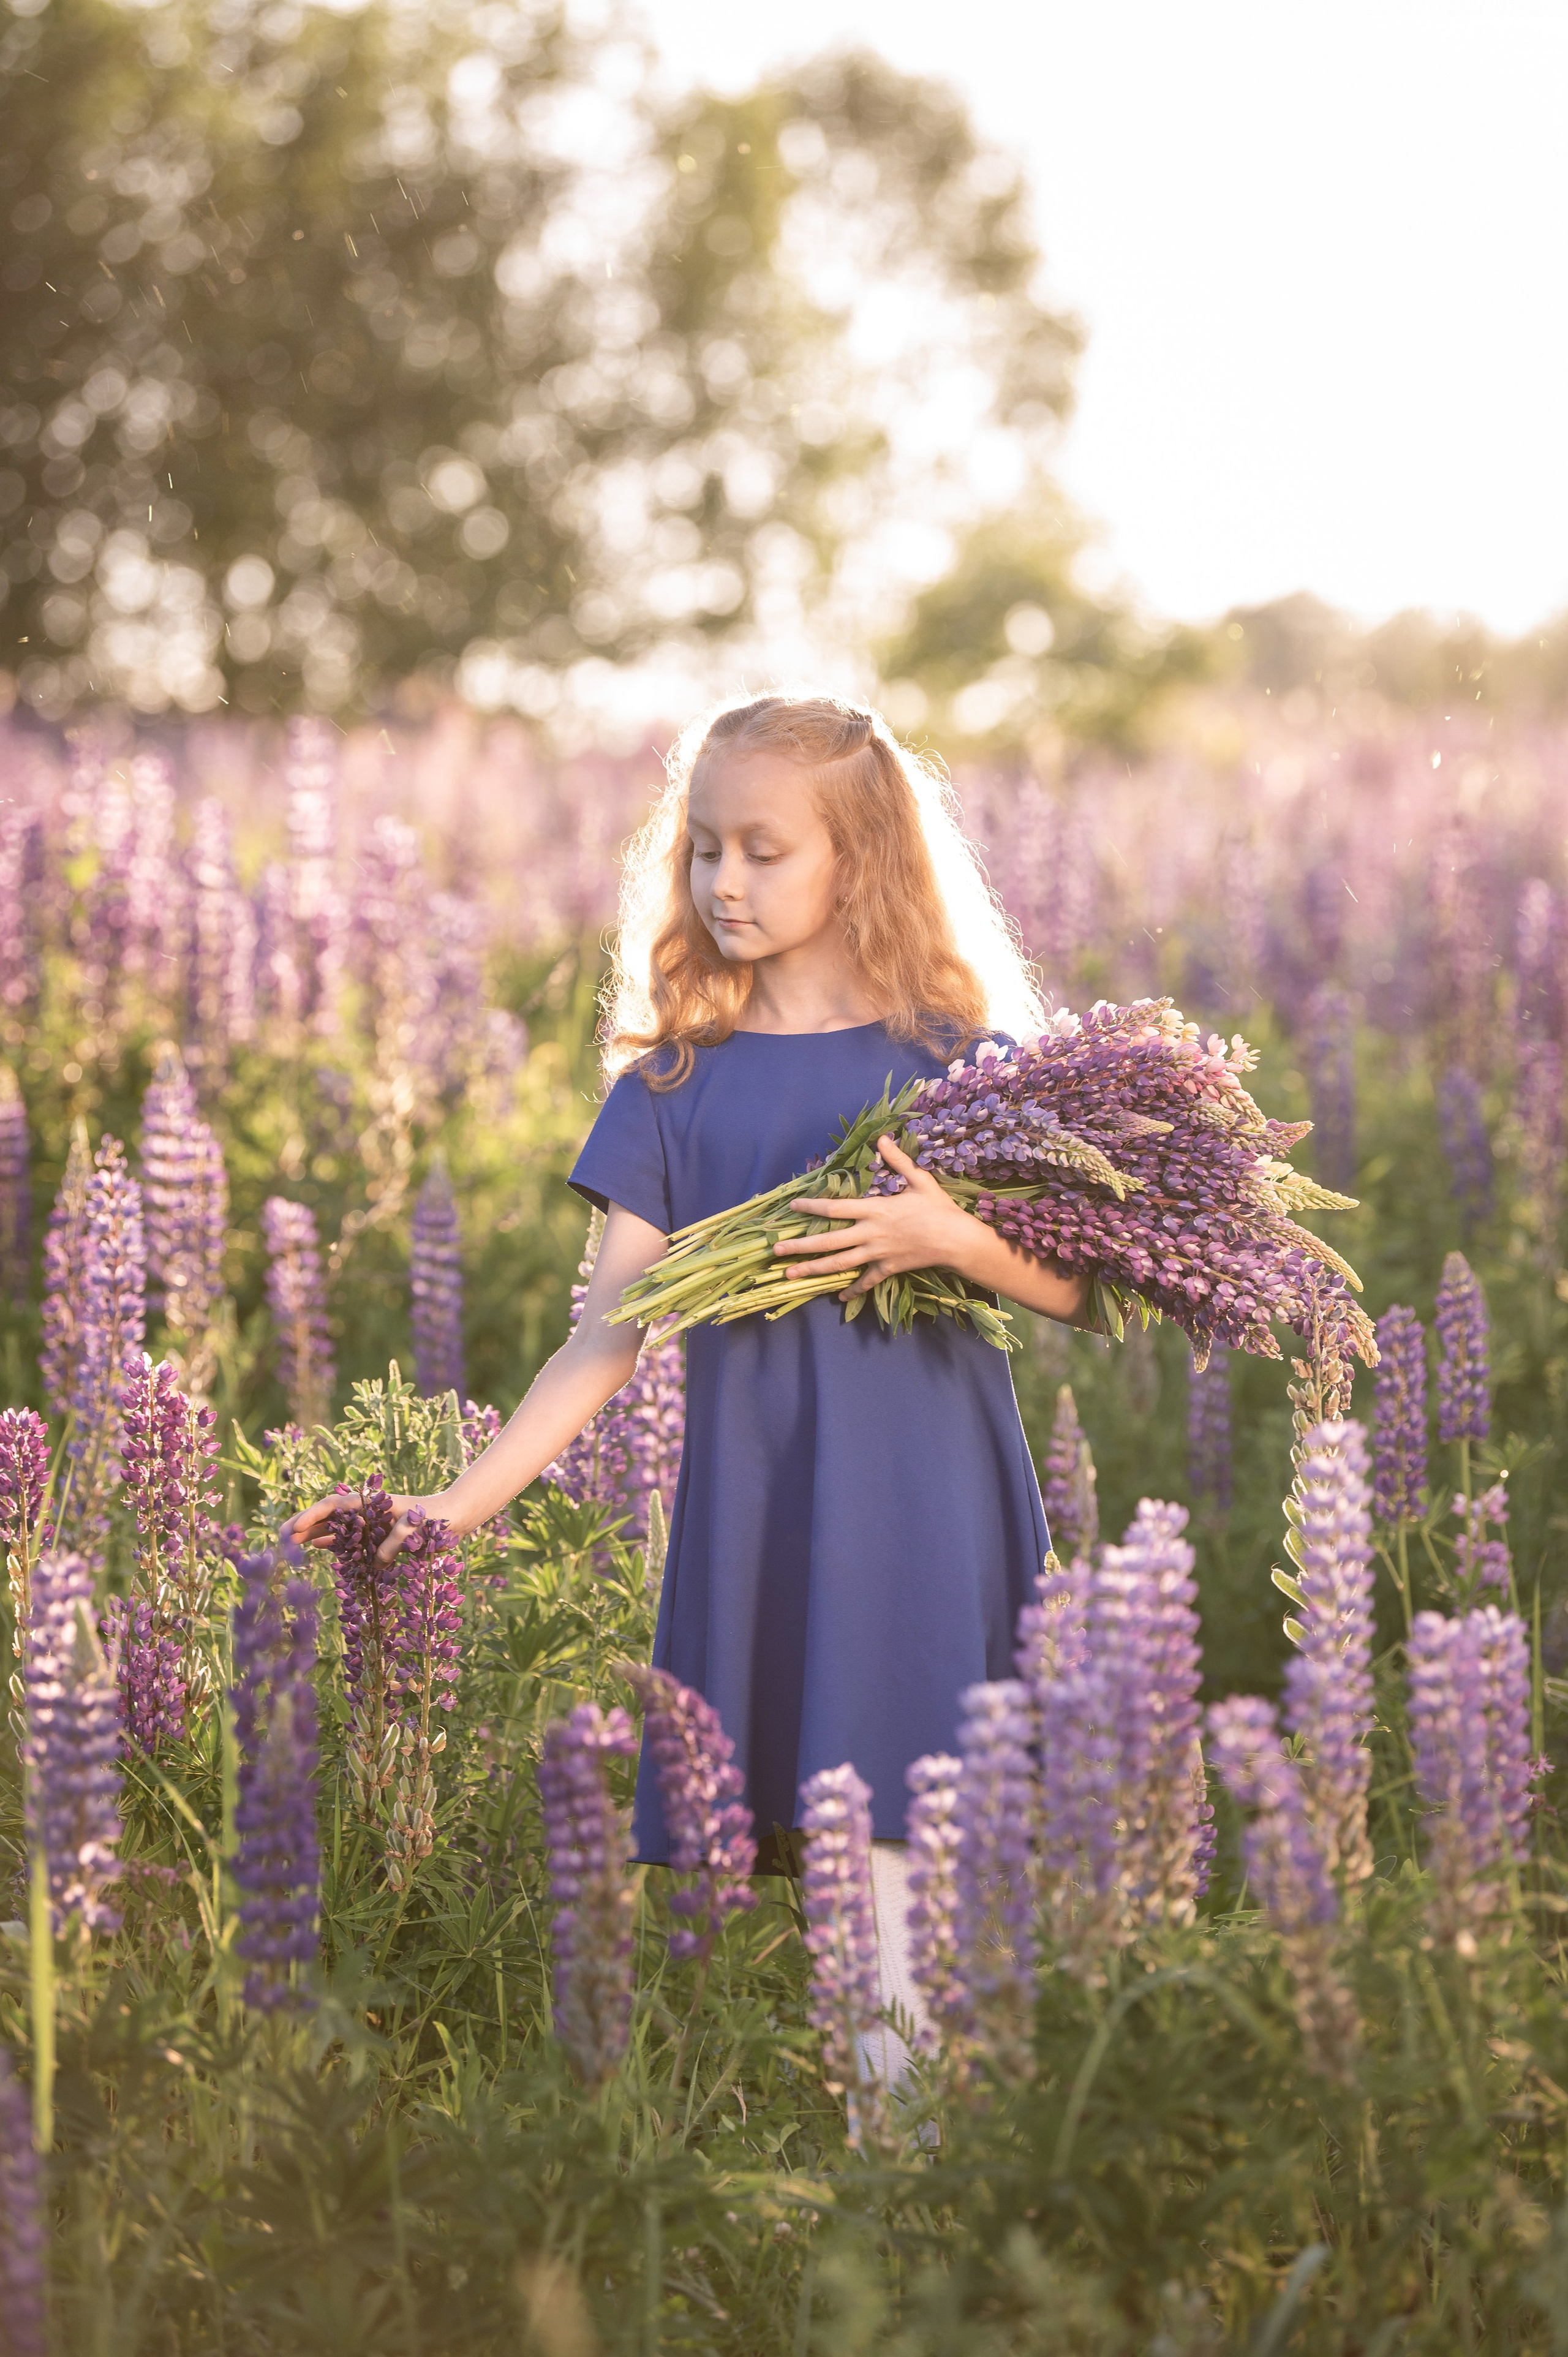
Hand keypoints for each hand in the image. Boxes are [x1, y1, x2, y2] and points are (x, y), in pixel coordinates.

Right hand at [287, 1491, 457, 1562]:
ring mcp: (371, 1522)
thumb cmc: (436, 1518)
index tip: (293, 1530)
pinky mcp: (378, 1535)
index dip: (311, 1517)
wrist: (455, 1517)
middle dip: (304, 1525)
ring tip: (290, 1544)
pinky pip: (350, 1538)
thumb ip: (394, 1543)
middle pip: (329, 1516)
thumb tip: (375, 1562)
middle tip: (279, 1538)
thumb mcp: (415, 1530)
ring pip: (336, 1527)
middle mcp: (367, 1510)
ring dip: (314, 1534)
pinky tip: (318, 1548)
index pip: (334, 1507)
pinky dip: (334, 1542)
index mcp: (371, 1502)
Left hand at [773, 1135, 983, 1296]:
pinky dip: (853, 1289)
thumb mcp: (919, 1180)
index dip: (811, 1208)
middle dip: (800, 1246)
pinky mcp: (888, 1268)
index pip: (835, 1209)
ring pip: (839, 1264)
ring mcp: (877, 1254)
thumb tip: (882, 1138)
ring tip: (790, 1275)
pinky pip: (867, 1281)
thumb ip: (897, 1160)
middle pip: (828, 1242)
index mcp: (874, 1210)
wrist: (957, 1240)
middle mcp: (870, 1234)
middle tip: (776, 1251)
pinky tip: (839, 1296)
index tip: (792, 1207)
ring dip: (813, 1270)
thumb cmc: (938, 1208)